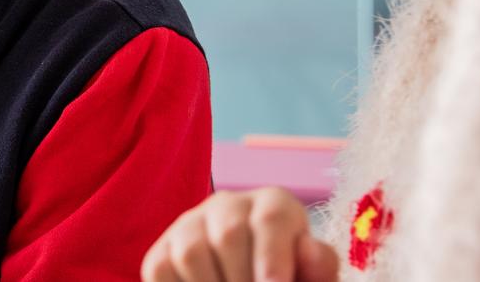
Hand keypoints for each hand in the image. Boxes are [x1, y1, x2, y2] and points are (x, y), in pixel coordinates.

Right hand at [141, 188, 338, 281]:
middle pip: (228, 235)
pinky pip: (161, 269)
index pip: (270, 219)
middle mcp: (227, 205)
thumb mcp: (311, 278)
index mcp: (273, 204)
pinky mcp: (161, 251)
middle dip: (242, 279)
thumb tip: (309, 250)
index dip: (273, 258)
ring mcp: (188, 225)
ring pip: (191, 253)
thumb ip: (318, 268)